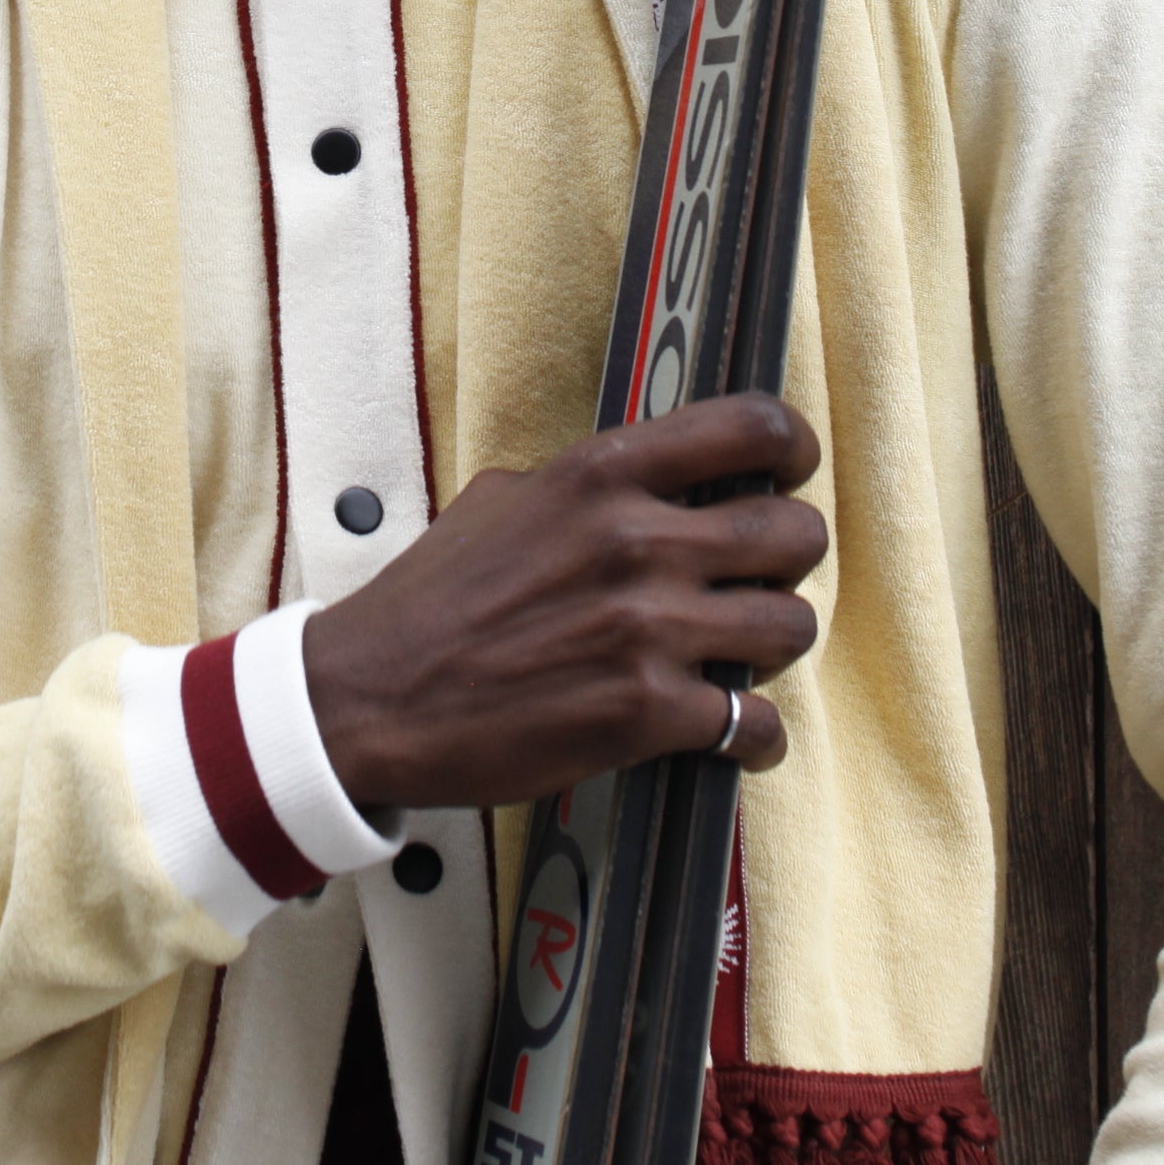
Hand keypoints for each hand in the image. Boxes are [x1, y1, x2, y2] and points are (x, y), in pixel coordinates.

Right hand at [299, 392, 825, 813]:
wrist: (369, 697)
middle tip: (761, 580)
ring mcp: (647, 629)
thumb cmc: (429, 601)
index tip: (790, 474)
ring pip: (791, 626)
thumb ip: (582, 488)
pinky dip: (756, 738)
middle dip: (790, 560)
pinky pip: (755, 724)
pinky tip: (735, 737)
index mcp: (601, 475)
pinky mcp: (645, 713)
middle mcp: (636, 542)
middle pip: (794, 533)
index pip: (752, 427)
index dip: (793, 449)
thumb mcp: (500, 500)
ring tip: (742, 657)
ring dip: (775, 646)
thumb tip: (644, 485)